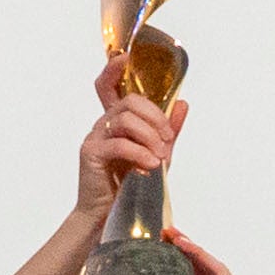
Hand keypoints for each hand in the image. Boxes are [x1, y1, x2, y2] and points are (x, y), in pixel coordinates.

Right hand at [77, 63, 182, 221]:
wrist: (112, 218)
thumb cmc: (132, 187)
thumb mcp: (158, 155)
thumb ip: (168, 131)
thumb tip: (183, 104)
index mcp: (116, 121)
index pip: (109, 85)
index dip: (114, 69)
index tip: (126, 57)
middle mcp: (103, 124)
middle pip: (129, 101)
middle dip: (155, 117)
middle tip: (168, 140)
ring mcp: (95, 138)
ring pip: (126, 119)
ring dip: (150, 136)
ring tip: (160, 158)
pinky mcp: (91, 154)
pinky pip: (118, 143)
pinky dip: (139, 153)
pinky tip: (149, 166)